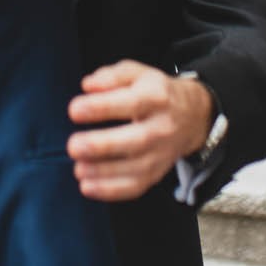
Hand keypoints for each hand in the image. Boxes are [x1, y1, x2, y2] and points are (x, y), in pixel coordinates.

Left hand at [66, 60, 213, 201]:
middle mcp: (162, 127)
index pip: (131, 103)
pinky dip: (111, 191)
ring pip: (136, 169)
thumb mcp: (137, 73)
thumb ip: (111, 76)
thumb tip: (87, 86)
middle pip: (136, 140)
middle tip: (73, 146)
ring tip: (78, 169)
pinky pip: (136, 186)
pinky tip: (87, 186)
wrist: (193, 116)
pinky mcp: (157, 173)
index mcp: (156, 97)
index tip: (74, 110)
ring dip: (104, 173)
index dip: (102, 107)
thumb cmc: (154, 92)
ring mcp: (162, 153)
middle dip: (102, 146)